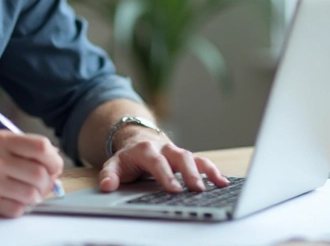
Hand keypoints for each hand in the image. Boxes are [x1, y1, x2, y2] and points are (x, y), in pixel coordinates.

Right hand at [0, 129, 63, 217]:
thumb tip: (53, 158)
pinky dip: (20, 207)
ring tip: (28, 193)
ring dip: (35, 197)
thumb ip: (21, 146)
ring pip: (31, 194)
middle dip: (48, 182)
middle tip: (45, 185)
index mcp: (0, 140)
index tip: (54, 166)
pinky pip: (16, 209)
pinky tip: (13, 201)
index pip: (41, 147)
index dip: (54, 159)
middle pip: (39, 173)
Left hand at [98, 130, 228, 193]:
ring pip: (194, 158)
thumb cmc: (129, 157)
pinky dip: (213, 171)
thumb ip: (109, 174)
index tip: (173, 189)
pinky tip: (223, 182)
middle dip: (189, 173)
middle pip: (180, 157)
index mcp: (146, 150)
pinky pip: (203, 162)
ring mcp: (177, 153)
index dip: (165, 175)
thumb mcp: (114, 164)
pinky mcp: (187, 158)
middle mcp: (165, 148)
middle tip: (197, 189)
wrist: (139, 140)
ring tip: (216, 185)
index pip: (157, 161)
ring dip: (205, 171)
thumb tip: (107, 185)